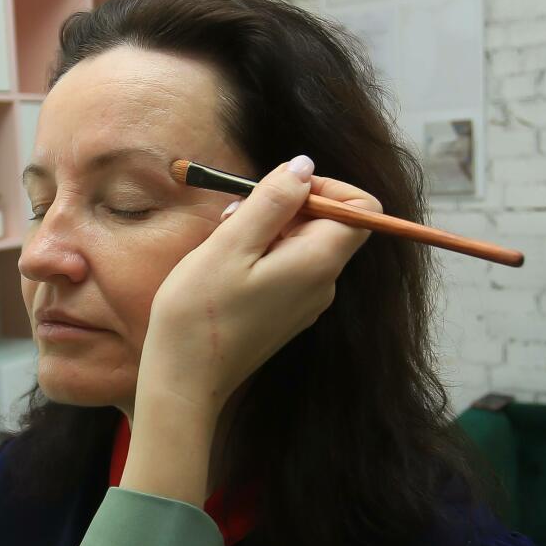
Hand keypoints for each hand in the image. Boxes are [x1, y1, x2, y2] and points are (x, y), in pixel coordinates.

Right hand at [142, 155, 372, 413]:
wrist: (184, 380)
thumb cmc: (200, 313)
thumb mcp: (231, 244)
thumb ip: (272, 201)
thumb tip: (304, 166)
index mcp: (318, 262)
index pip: (361, 209)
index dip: (327, 187)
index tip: (281, 188)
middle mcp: (324, 283)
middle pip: (330, 222)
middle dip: (287, 206)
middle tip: (236, 214)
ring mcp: (307, 301)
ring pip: (304, 243)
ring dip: (269, 229)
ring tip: (224, 243)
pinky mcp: (287, 313)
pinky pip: (289, 267)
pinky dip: (264, 254)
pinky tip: (227, 266)